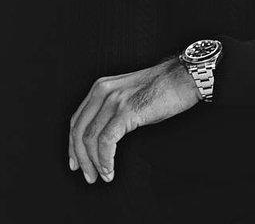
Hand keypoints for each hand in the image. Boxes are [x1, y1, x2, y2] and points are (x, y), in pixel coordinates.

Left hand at [68, 57, 199, 183]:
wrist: (182, 78)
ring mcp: (114, 101)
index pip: (77, 120)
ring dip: (93, 162)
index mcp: (100, 88)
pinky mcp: (127, 111)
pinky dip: (105, 159)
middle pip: (79, 131)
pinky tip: (109, 170)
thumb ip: (113, 110)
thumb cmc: (162, 89)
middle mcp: (102, 92)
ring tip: (102, 176)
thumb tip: (104, 138)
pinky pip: (106, 141)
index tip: (76, 163)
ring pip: (90, 138)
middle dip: (80, 157)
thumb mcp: (128, 95)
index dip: (72, 145)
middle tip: (88, 176)